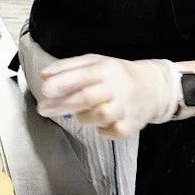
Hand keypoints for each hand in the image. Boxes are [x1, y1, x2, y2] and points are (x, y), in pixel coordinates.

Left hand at [35, 54, 180, 137]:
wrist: (152, 88)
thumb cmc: (115, 74)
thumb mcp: (94, 62)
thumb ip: (67, 67)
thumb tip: (44, 75)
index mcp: (106, 69)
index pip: (83, 75)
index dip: (63, 83)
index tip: (44, 90)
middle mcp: (116, 88)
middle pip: (87, 98)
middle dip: (62, 104)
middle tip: (43, 108)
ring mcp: (125, 109)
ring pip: (97, 117)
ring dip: (83, 116)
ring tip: (82, 111)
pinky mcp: (130, 127)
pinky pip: (108, 132)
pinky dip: (100, 129)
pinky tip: (101, 122)